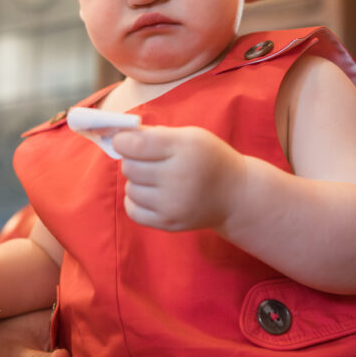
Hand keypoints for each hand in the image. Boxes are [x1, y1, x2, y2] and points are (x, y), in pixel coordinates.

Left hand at [112, 125, 242, 231]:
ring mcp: (173, 204)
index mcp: (185, 148)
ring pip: (130, 188)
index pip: (136, 145)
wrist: (235, 195)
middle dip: (132, 160)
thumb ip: (155, 134)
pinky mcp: (169, 223)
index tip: (123, 140)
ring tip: (155, 178)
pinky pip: (132, 210)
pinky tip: (150, 194)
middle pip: (130, 167)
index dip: (122, 140)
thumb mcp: (190, 136)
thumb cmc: (209, 159)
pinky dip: (135, 200)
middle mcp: (179, 177)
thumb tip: (119, 135)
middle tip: (146, 159)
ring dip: (136, 181)